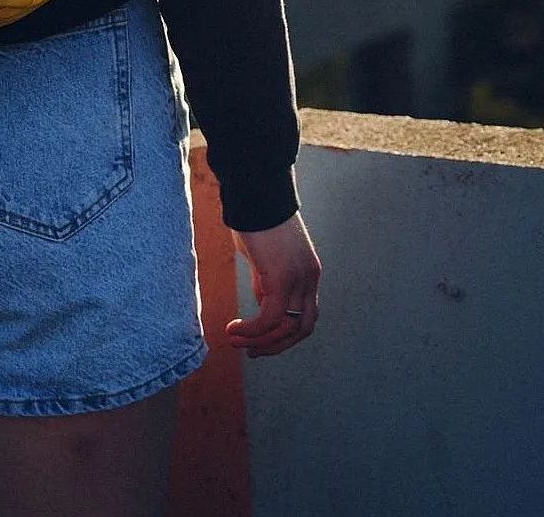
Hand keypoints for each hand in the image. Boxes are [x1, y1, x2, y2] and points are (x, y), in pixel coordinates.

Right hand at [226, 211, 319, 357]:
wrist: (255, 192)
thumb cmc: (254, 217)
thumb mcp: (263, 254)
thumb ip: (265, 277)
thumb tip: (262, 299)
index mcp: (308, 272)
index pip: (306, 314)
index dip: (285, 333)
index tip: (259, 339)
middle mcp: (309, 278)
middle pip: (304, 328)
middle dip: (276, 346)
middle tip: (251, 351)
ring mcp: (299, 278)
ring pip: (288, 328)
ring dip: (261, 341)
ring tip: (236, 341)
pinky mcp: (282, 277)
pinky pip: (271, 318)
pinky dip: (253, 330)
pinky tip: (234, 328)